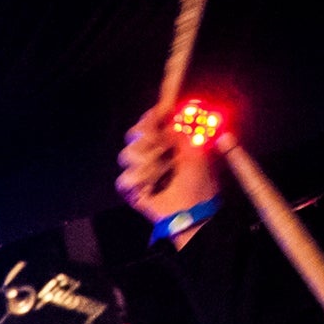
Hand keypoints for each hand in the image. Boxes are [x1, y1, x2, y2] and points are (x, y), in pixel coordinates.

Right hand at [116, 102, 220, 230]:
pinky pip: (124, 180)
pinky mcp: (131, 189)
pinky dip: (140, 183)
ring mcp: (139, 171)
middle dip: (147, 138)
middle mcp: (150, 154)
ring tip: (164, 172)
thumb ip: (180, 131)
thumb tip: (169, 113)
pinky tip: (152, 188)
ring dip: (148, 163)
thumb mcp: (195, 150)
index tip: (159, 112)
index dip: (151, 117)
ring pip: (126, 155)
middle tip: (163, 147)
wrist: (192, 211)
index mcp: (165, 142)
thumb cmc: (199, 182)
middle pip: (132, 134)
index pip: (148, 122)